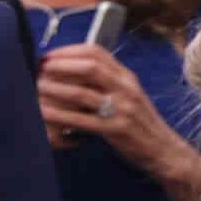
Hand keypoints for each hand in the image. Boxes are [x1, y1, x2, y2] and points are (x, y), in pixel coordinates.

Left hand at [36, 46, 200, 192]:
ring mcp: (122, 109)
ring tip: (36, 88)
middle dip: (60, 66)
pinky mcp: (116, 130)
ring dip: (55, 89)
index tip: (48, 56)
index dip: (69, 51)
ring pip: (82, 93)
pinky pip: (82, 120)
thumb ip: (105, 83)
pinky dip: (60, 115)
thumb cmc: (138, 123)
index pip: (97, 53)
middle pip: (89, 67)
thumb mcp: (126, 96)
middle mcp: (126, 88)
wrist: (163, 150)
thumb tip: (70, 72)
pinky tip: (44, 112)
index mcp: (126, 77)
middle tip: (39, 70)